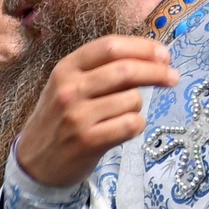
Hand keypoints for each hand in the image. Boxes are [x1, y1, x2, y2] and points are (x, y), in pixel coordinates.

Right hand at [13, 36, 177, 189]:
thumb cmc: (62, 118)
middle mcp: (69, 89)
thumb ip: (103, 70)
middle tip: (173, 77)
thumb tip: (154, 57)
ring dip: (139, 105)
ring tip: (124, 114)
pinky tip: (124, 129)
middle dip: (157, 71)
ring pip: (132, 99)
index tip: (165, 55)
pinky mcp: (87, 141)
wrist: (35, 161)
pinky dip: (136, 125)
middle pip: (126, 70)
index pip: (110, 47)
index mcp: (66, 68)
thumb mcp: (71, 86)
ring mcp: (77, 116)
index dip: (143, 47)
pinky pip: (131, 124)